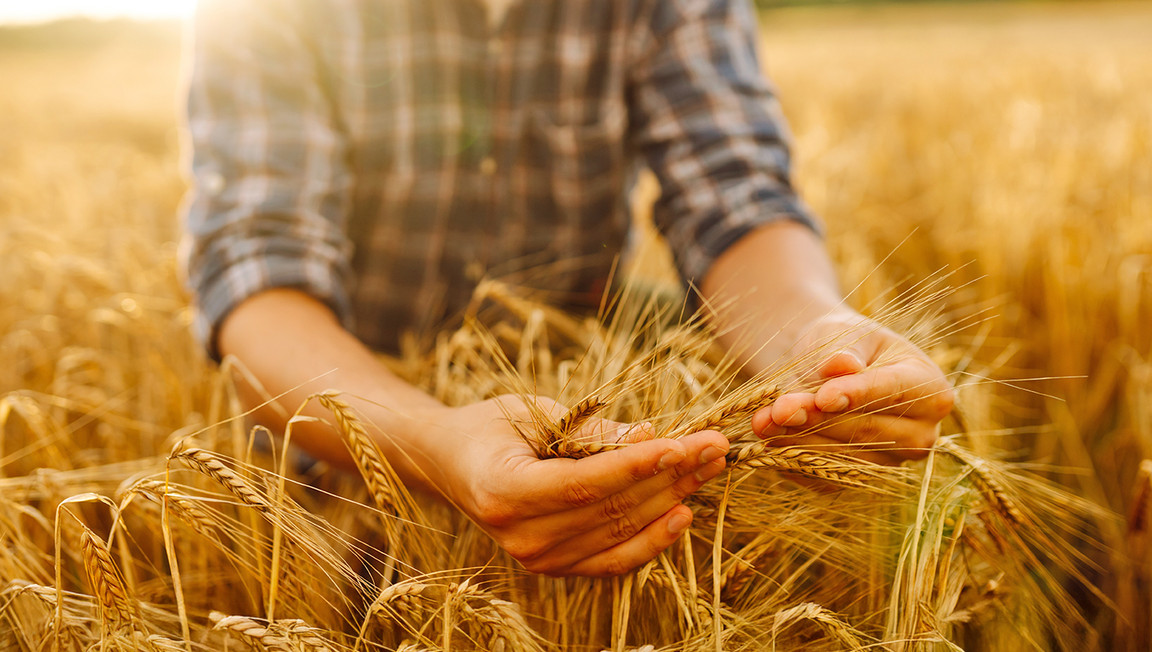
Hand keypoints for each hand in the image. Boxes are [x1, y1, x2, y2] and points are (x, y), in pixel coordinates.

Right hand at [424, 395, 729, 575]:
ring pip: (620, 533)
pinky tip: (682, 514)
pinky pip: (613, 560)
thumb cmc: (491, 426)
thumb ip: (588, 431)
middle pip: (610, 509)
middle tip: (714, 446)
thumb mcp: (533, 413)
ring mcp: (537, 559)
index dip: (638, 465)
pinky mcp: (554, 567)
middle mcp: (520, 536)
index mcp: (504, 491)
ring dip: (671, 500)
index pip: (585, 482)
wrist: (452, 464)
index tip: (683, 443)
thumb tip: (649, 437)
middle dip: (670, 476)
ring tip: (709, 468)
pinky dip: (651, 540)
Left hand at [751, 313, 953, 464]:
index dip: (859, 395)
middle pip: (867, 430)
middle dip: (819, 419)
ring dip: (799, 440)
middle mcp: (919, 433)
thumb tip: (841, 366)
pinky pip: (824, 477)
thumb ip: (842, 350)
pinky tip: (770, 437)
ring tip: (764, 420)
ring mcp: (890, 462)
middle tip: (780, 407)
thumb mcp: (843, 332)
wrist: (823, 369)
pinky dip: (792, 457)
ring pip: (842, 457)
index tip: (823, 395)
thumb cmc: (842, 344)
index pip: (896, 393)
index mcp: (930, 389)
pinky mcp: (857, 479)